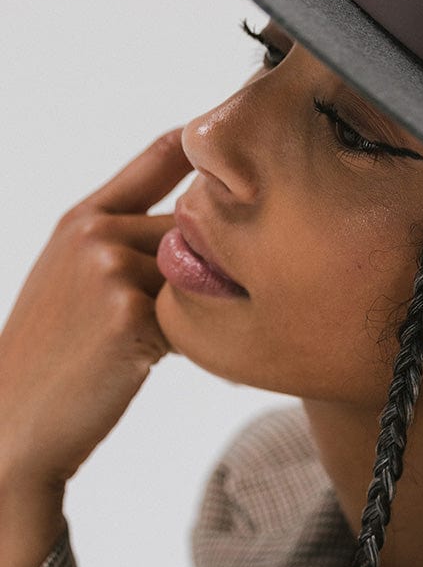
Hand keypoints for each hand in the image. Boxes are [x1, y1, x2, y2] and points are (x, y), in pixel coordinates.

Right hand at [0, 128, 192, 490]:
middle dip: (208, 266)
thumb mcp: (73, 273)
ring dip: (205, 307)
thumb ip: (125, 234)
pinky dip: (200, 342)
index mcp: (83, 217)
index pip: (163, 154)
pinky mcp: (132, 316)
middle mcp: (97, 233)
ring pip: (203, 274)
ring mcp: (112, 270)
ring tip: (161, 341)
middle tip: (189, 308)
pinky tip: (160, 361)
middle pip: (199, 229)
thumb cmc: (53, 351)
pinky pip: (200, 318)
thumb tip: (204, 213)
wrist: (12, 420)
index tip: (254, 146)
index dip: (209, 149)